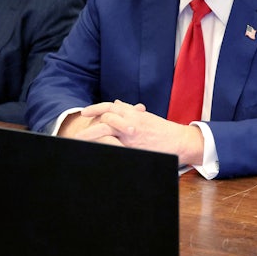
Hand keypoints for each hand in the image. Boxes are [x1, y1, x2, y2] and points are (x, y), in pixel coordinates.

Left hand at [70, 100, 204, 164]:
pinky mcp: (134, 148)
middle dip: (90, 125)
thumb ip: (129, 111)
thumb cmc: (161, 129)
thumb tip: (116, 104)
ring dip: (93, 135)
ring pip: (107, 130)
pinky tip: (97, 151)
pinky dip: (105, 147)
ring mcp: (132, 136)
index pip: (109, 107)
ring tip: (81, 142)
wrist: (178, 140)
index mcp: (133, 114)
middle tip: (77, 133)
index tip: (84, 112)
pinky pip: (115, 146)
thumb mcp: (145, 116)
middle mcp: (131, 122)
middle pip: (105, 119)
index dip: (95, 108)